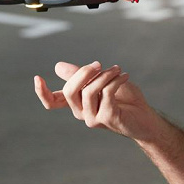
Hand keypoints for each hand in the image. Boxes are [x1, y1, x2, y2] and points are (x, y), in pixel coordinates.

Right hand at [34, 61, 159, 139]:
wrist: (146, 117)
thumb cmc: (125, 99)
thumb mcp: (102, 81)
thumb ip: (82, 76)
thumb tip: (57, 67)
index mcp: (77, 103)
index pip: (52, 102)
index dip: (42, 92)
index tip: (37, 77)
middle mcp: (81, 113)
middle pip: (70, 91)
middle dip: (84, 72)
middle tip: (100, 64)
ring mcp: (92, 118)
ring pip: (89, 91)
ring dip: (105, 75)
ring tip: (118, 69)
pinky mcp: (107, 119)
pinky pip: (106, 94)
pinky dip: (116, 80)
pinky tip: (125, 76)